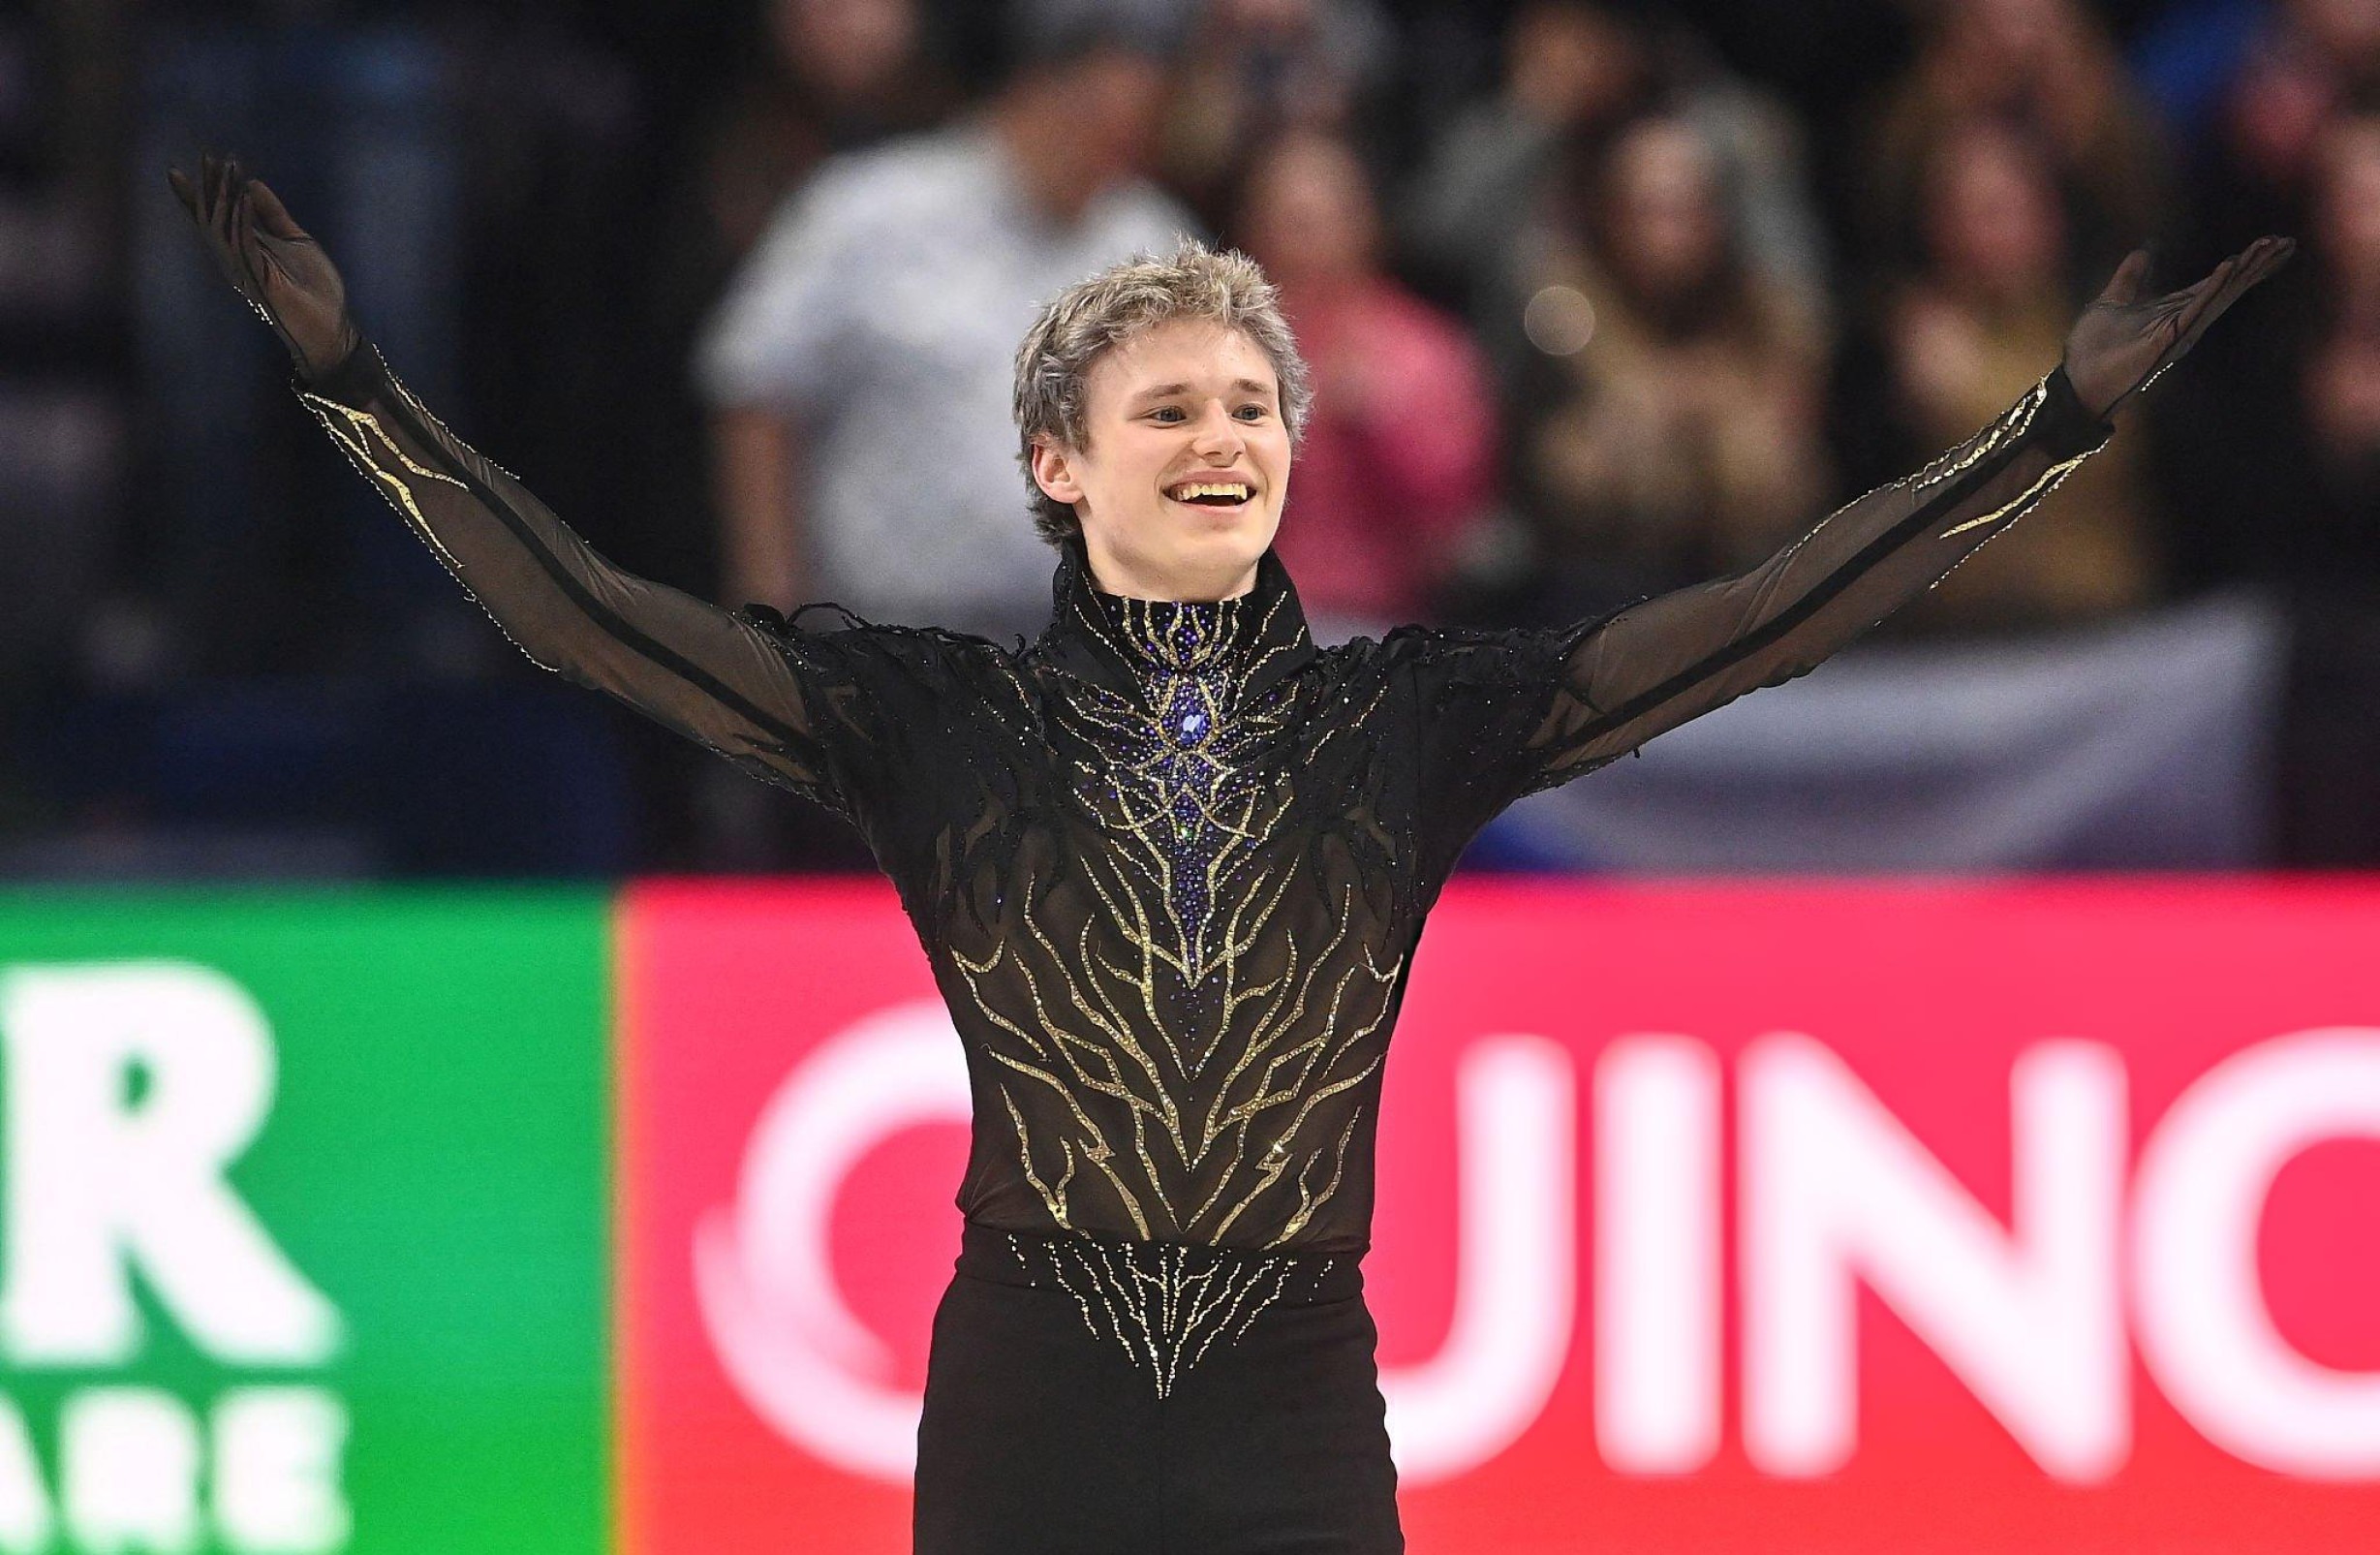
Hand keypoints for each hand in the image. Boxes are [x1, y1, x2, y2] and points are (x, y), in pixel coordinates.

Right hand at [167, 150, 359, 380]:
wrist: (331, 326)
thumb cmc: (314, 289)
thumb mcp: (295, 240)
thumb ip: (273, 214)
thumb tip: (253, 183)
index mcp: (242, 250)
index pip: (213, 218)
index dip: (197, 194)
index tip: (183, 167)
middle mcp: (236, 259)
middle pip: (211, 218)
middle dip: (209, 186)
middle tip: (207, 156)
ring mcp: (244, 270)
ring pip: (222, 227)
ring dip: (225, 196)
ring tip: (228, 167)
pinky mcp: (259, 278)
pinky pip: (244, 243)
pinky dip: (244, 217)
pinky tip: (244, 195)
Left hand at [2061, 236, 2294, 419]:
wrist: (2075, 380)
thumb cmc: (2092, 350)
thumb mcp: (2112, 302)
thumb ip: (2130, 278)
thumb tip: (2143, 251)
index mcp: (2175, 311)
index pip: (2217, 283)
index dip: (2243, 263)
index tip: (2269, 243)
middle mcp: (2184, 321)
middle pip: (2228, 287)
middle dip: (2257, 264)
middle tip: (2286, 241)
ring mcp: (2179, 331)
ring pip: (2219, 295)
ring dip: (2243, 271)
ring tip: (2269, 247)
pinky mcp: (2167, 340)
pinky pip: (2194, 310)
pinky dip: (2212, 288)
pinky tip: (2228, 267)